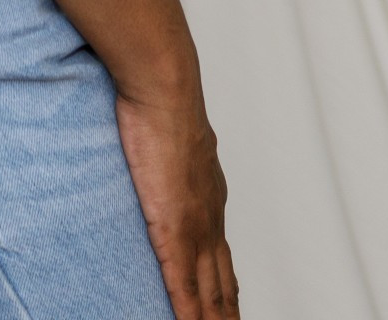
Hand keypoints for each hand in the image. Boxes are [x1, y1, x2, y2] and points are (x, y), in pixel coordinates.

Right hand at [115, 80, 239, 317]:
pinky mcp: (175, 231)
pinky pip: (184, 287)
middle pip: (224, 283)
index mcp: (208, 197)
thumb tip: (157, 146)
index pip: (221, 256)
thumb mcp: (170, 137)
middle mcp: (209, 217)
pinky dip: (189, 314)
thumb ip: (168, 154)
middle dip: (228, 313)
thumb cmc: (161, 102)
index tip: (230, 309)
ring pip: (211, 293)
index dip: (226, 288)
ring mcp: (195, 228)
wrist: (164, 91)